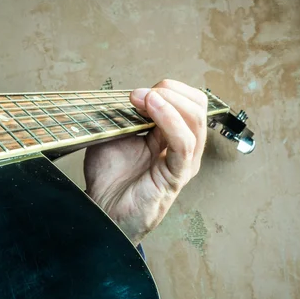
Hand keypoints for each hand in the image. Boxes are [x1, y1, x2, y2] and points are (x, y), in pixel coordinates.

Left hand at [84, 79, 207, 244]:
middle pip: (198, 105)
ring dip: (169, 101)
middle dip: (170, 91)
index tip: (136, 91)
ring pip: (196, 120)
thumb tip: (131, 93)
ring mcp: (183, 162)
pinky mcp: (177, 175)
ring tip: (144, 97)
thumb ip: (125, 114)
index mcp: (171, 136)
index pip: (186, 100)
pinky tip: (153, 107)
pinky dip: (171, 120)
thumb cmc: (109, 178)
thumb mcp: (114, 135)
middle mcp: (183, 147)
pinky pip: (184, 143)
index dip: (165, 89)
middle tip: (141, 94)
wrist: (102, 209)